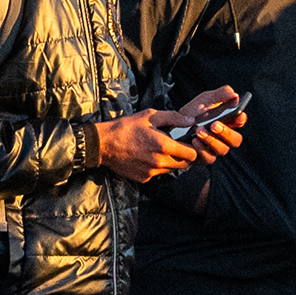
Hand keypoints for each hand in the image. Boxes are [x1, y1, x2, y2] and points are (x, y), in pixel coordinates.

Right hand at [95, 109, 210, 184]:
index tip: (187, 142)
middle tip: (176, 146)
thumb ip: (174, 118)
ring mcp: (151, 172)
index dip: (192, 148)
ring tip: (159, 149)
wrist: (103, 144)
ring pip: (172, 170)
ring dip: (171, 161)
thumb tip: (191, 121)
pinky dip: (158, 166)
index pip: (192, 155)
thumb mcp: (150, 116)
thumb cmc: (126, 127)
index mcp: (163, 145)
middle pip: (185, 165)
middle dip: (184, 156)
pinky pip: (158, 173)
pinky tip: (148, 156)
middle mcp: (159, 162)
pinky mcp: (144, 178)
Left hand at [174, 92, 251, 155]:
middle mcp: (225, 138)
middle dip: (226, 133)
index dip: (240, 119)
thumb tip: (234, 94)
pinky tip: (194, 140)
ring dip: (211, 140)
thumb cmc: (194, 112)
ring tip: (199, 131)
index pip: (240, 121)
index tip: (238, 114)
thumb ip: (220, 94)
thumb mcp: (205, 99)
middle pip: (235, 140)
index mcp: (229, 121)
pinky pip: (208, 158)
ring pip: (222, 150)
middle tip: (214, 124)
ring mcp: (216, 149)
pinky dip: (202, 149)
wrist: (174, 126)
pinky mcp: (205, 158)